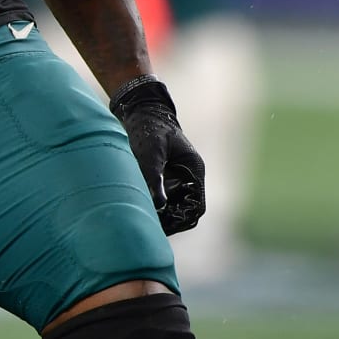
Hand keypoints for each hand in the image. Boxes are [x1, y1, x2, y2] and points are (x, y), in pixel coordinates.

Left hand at [111, 76, 205, 234]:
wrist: (141, 112)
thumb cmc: (149, 129)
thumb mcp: (152, 152)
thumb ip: (155, 177)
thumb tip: (159, 204)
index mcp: (193, 169)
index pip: (197, 205)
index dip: (184, 218)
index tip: (168, 223)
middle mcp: (189, 177)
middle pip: (187, 210)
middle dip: (173, 220)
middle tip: (153, 226)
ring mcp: (178, 179)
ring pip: (176, 207)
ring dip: (164, 215)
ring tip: (147, 221)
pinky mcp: (165, 179)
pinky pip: (165, 200)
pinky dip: (156, 207)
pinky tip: (143, 210)